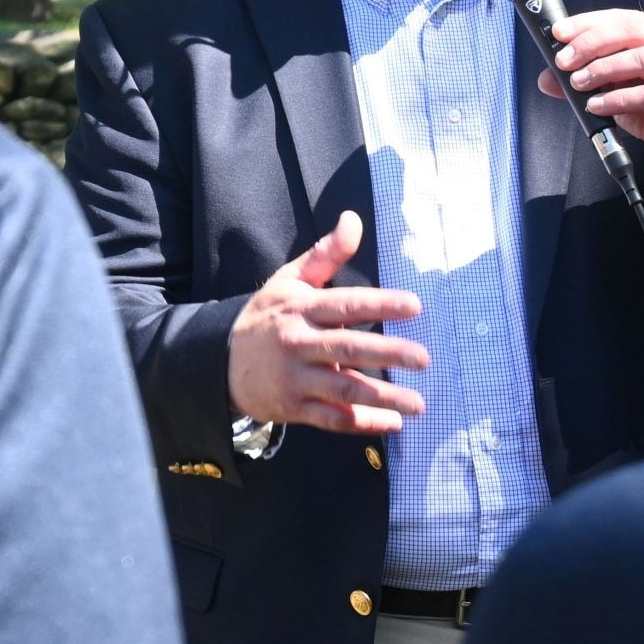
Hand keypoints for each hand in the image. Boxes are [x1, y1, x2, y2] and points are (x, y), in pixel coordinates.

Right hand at [228, 210, 429, 434]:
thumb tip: (353, 220)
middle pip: (348, 349)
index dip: (380, 305)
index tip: (414, 306)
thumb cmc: (266, 317)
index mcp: (302, 309)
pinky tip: (393, 423)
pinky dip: (362, 423)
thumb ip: (325, 254)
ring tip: (418, 403)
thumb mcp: (288, 280)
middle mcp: (299, 343)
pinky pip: (332, 419)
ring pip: (343, 390)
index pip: (345, 305)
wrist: (220, 362)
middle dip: (387, 354)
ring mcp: (296, 379)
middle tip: (423, 358)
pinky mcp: (295, 408)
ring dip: (382, 397)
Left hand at [543, 9, 643, 191]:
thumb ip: (584, 80)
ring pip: (643, 58)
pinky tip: (597, 105)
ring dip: (604, 69)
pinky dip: (619, 99)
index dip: (588, 23)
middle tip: (564, 60)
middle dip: (592, 43)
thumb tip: (546, 78)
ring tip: (578, 82)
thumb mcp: (615, 90)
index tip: (558, 33)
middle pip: (632, 31)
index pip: (622, 18)